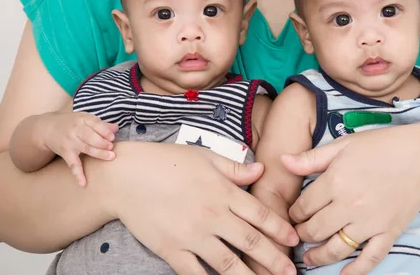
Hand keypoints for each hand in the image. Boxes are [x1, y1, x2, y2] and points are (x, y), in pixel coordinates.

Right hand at [41, 112, 117, 185]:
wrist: (47, 128)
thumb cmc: (71, 123)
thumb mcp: (84, 118)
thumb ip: (100, 124)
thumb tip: (116, 129)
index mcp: (82, 119)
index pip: (94, 123)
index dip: (104, 130)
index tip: (112, 137)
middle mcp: (75, 130)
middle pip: (90, 137)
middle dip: (102, 143)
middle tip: (111, 148)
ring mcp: (70, 142)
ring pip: (85, 148)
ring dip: (98, 153)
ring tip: (110, 157)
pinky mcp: (66, 153)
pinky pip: (73, 164)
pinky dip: (78, 174)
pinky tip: (83, 183)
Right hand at [107, 142, 298, 274]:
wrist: (126, 176)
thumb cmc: (166, 161)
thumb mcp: (205, 157)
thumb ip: (235, 167)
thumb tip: (260, 169)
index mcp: (223, 191)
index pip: (260, 214)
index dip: (280, 229)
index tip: (293, 241)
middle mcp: (212, 215)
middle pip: (251, 242)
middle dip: (274, 259)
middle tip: (290, 273)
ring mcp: (192, 235)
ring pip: (228, 264)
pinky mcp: (172, 250)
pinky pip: (195, 273)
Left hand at [282, 124, 419, 274]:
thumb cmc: (381, 146)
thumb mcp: (343, 145)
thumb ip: (311, 158)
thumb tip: (283, 161)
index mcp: (335, 181)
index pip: (304, 207)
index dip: (294, 213)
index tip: (294, 215)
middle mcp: (349, 205)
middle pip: (315, 230)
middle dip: (302, 234)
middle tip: (298, 234)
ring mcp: (370, 222)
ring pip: (336, 248)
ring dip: (318, 256)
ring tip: (309, 258)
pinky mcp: (388, 233)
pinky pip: (369, 258)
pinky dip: (355, 270)